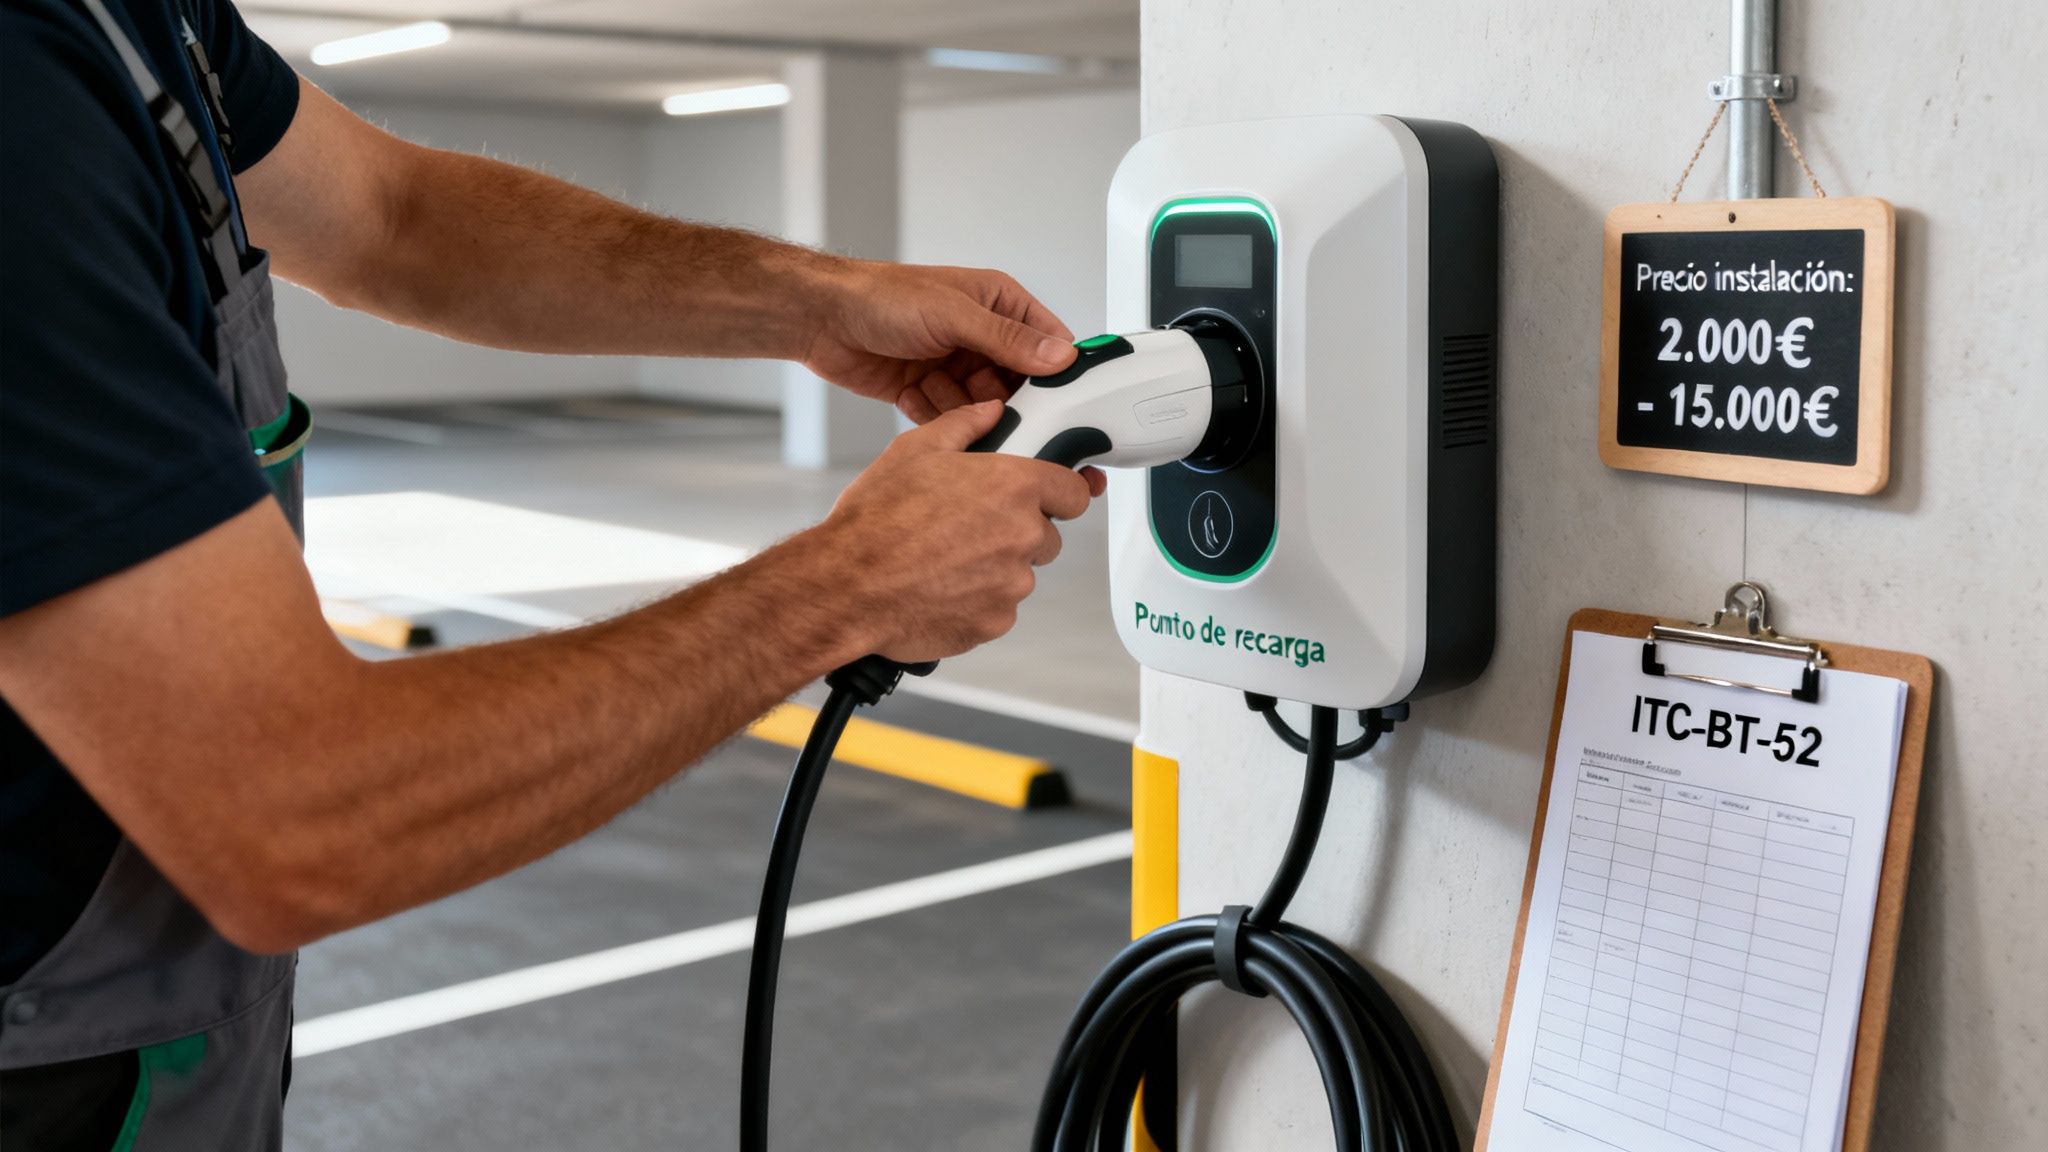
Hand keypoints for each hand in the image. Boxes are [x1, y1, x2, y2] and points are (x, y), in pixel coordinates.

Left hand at [802, 261, 1078, 422]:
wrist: (822, 318)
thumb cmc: (881, 296)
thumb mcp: (953, 314)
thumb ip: (1008, 338)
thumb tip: (1060, 356)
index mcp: (999, 305)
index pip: (1048, 344)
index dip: (1055, 375)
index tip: (1058, 403)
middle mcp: (982, 337)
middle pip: (1017, 386)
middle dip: (999, 400)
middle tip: (986, 404)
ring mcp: (955, 366)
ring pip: (982, 409)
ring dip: (959, 407)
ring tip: (933, 384)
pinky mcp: (929, 393)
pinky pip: (950, 421)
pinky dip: (934, 416)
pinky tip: (913, 393)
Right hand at [810, 401, 1103, 662]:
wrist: (847, 587)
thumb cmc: (877, 521)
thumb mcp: (915, 451)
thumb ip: (964, 425)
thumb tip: (989, 412)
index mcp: (1014, 486)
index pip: (1074, 491)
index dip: (1059, 492)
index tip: (1045, 496)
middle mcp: (1022, 536)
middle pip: (1046, 535)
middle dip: (1017, 530)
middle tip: (969, 526)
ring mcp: (1012, 584)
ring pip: (1019, 573)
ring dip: (994, 567)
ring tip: (944, 558)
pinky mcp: (995, 622)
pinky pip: (998, 607)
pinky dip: (977, 600)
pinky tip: (939, 586)